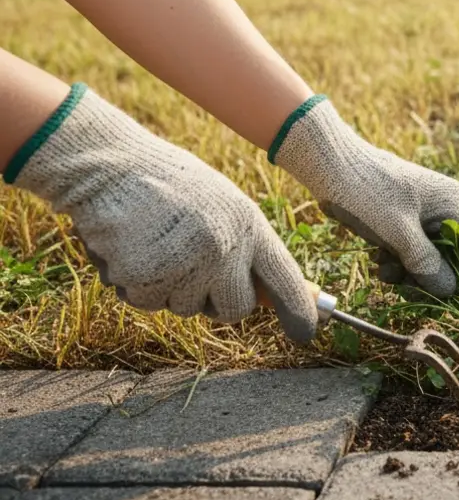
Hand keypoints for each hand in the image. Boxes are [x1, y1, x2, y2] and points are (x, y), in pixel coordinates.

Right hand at [9, 85, 318, 341]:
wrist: (111, 166)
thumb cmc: (168, 185)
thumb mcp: (222, 205)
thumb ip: (244, 247)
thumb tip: (268, 296)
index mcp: (248, 226)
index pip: (285, 278)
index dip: (298, 309)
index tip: (306, 332)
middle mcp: (224, 250)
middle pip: (234, 310)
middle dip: (215, 302)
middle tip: (192, 270)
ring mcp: (186, 266)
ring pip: (184, 308)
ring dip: (168, 287)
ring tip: (155, 242)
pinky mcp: (146, 278)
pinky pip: (145, 302)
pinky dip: (135, 283)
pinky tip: (131, 247)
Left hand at [272, 98, 458, 302]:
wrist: (327, 163)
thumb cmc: (365, 191)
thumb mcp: (397, 231)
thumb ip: (426, 263)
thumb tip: (450, 290)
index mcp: (453, 204)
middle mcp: (445, 209)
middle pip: (454, 258)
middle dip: (434, 279)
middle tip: (412, 291)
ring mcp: (423, 214)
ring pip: (430, 259)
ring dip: (410, 273)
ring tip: (385, 272)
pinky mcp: (403, 221)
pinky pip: (411, 252)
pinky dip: (397, 263)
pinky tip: (378, 261)